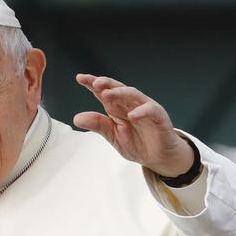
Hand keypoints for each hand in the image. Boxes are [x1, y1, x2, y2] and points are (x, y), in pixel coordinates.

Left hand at [73, 75, 194, 176]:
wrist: (157, 157)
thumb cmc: (137, 143)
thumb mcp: (113, 136)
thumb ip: (98, 125)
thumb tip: (77, 118)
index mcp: (117, 107)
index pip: (104, 92)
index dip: (93, 84)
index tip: (80, 78)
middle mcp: (130, 104)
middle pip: (118, 88)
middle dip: (107, 84)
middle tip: (95, 83)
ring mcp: (145, 108)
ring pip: (133, 95)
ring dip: (120, 94)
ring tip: (107, 95)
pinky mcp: (159, 117)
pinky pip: (151, 110)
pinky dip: (142, 111)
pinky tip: (132, 115)